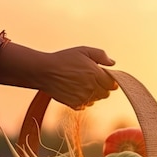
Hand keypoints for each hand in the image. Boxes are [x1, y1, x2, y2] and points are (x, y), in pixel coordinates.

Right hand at [0, 43, 117, 109]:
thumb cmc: (63, 59)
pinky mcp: (75, 104)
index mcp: (95, 74)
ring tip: (81, 84)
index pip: (113, 84)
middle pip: (105, 94)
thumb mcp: (83, 51)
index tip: (104, 77)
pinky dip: (83, 100)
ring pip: (96, 100)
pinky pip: (85, 105)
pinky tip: (75, 90)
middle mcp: (91, 87)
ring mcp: (83, 97)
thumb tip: (112, 63)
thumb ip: (101, 55)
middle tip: (91, 79)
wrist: (44, 71)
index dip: (109, 80)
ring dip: (93, 94)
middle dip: (102, 87)